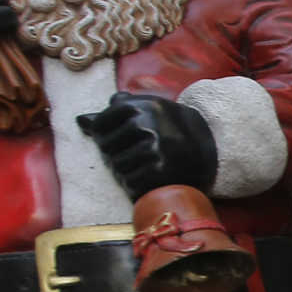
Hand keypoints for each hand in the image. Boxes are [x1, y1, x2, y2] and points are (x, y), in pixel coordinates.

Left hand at [77, 92, 217, 199]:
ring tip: (144, 168)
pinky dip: (135, 185)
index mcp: (144, 106)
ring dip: (126, 172)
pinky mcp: (161, 170)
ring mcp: (155, 147)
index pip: (102, 122)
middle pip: (107, 146)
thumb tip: (80, 120)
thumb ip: (114, 115)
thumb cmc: (171, 129)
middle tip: (136, 156)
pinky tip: (148, 180)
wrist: (211, 151)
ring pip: (117, 166)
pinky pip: (130, 182)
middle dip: (116, 154)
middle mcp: (149, 124)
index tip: (118, 139)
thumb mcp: (149, 112)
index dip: (104, 134)